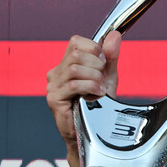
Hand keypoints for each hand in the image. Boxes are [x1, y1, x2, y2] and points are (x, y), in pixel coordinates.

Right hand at [45, 31, 121, 166]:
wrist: (95, 132)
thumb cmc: (100, 106)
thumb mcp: (108, 77)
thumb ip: (111, 56)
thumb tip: (114, 33)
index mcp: (67, 64)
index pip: (76, 42)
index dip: (95, 49)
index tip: (104, 64)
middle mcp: (56, 72)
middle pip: (77, 53)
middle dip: (97, 65)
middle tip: (103, 80)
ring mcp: (53, 85)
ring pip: (75, 68)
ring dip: (95, 78)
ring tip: (100, 90)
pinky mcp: (53, 98)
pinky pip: (73, 84)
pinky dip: (90, 87)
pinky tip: (96, 96)